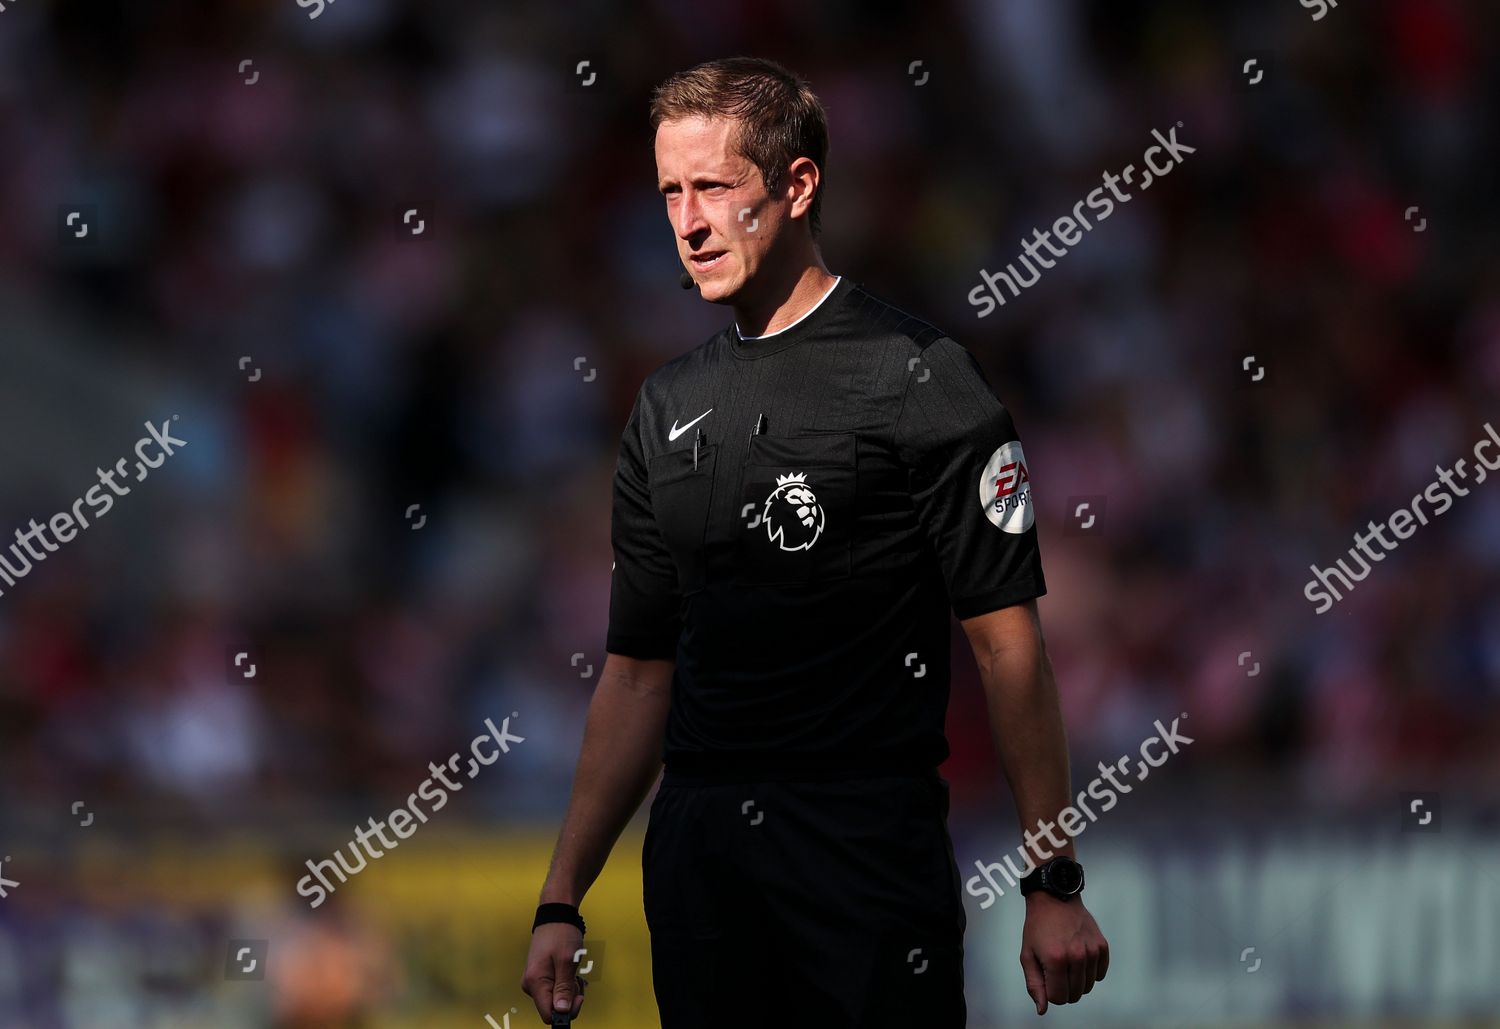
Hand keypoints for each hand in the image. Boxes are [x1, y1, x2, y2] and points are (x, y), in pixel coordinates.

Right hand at [521, 923, 587, 1021]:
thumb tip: (561, 1011)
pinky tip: (569, 971)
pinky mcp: (540, 977)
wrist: (556, 916)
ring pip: (556, 998)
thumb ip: (564, 988)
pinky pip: (555, 989)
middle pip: (553, 1007)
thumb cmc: (561, 934)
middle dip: (570, 997)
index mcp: (535, 982)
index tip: (578, 997)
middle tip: (577, 978)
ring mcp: (535, 981)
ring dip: (570, 989)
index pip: (548, 1014)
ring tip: (573, 971)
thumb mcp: (567, 961)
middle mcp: (531, 985)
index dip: (566, 1011)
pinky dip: (566, 983)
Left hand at [1019, 893, 1108, 1013]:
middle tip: (1055, 968)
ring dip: (1076, 980)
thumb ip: (1034, 985)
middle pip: (1074, 995)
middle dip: (1063, 988)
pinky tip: (1079, 957)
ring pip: (1088, 987)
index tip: (1045, 976)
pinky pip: (1100, 974)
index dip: (1050, 992)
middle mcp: (1077, 956)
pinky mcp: (1102, 946)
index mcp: (1056, 960)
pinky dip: (1090, 971)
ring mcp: (1092, 951)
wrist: (1055, 899)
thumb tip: (1043, 1009)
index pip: (1058, 999)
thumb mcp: (1027, 955)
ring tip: (1066, 960)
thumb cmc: (1038, 928)